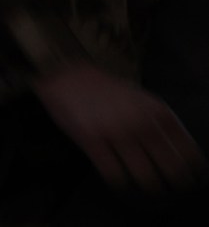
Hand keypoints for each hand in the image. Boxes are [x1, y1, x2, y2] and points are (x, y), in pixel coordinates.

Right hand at [34, 63, 207, 193]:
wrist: (66, 74)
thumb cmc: (105, 89)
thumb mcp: (140, 98)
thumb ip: (159, 121)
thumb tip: (181, 153)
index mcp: (155, 111)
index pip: (186, 149)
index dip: (191, 167)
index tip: (191, 174)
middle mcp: (139, 122)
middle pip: (170, 167)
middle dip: (173, 180)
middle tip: (169, 184)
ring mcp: (115, 132)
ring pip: (144, 175)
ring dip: (148, 184)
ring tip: (146, 185)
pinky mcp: (91, 140)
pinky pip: (114, 173)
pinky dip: (120, 181)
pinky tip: (119, 178)